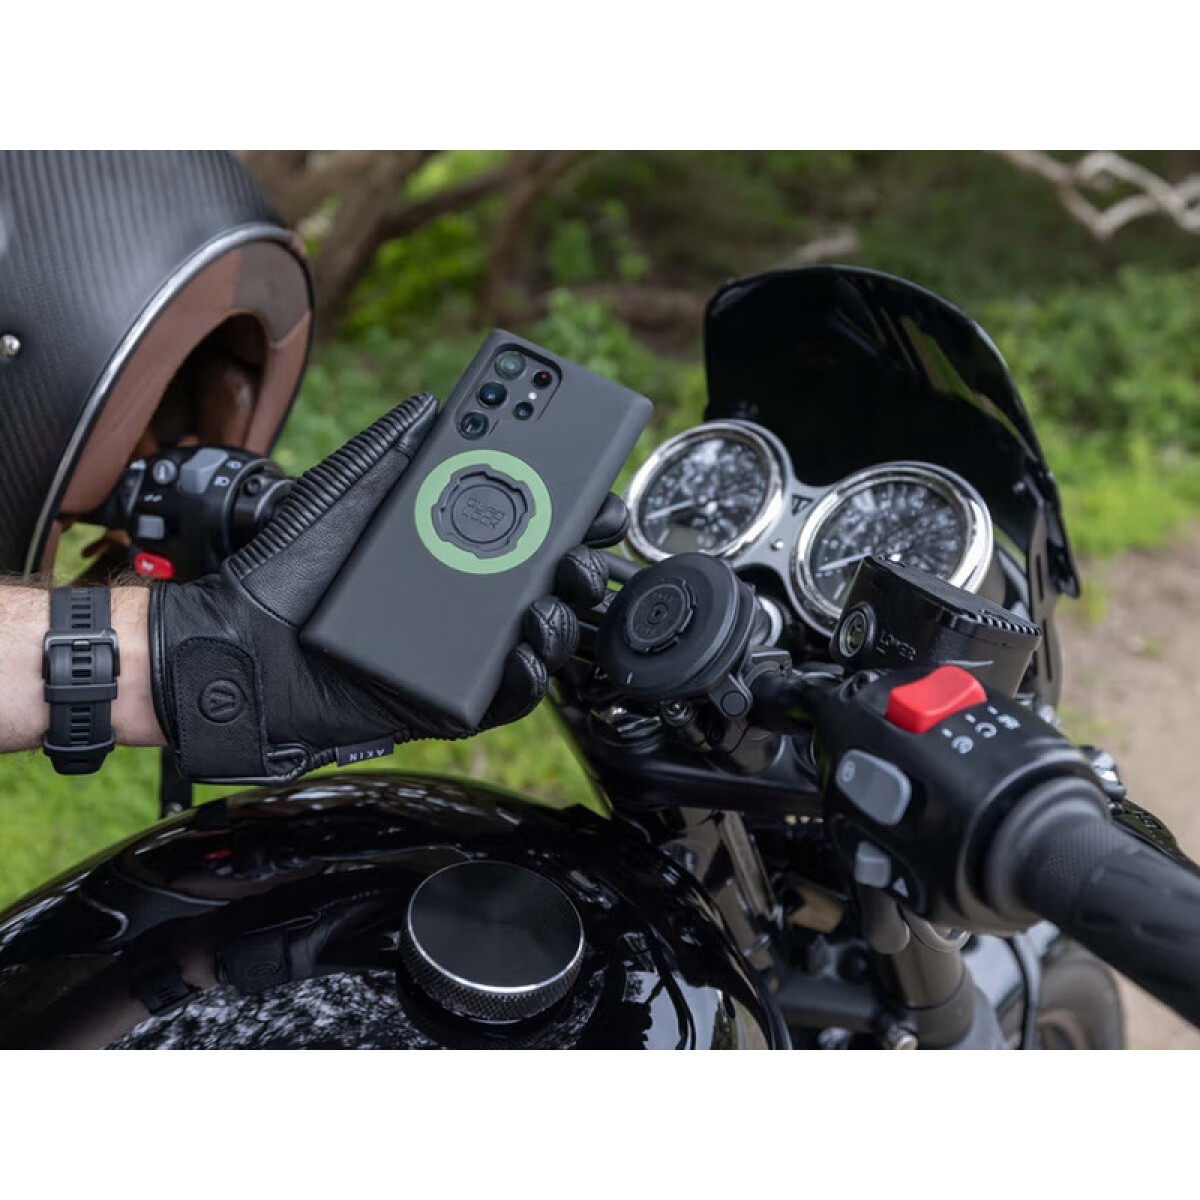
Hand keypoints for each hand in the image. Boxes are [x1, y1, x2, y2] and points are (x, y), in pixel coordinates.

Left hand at [149, 394, 626, 783]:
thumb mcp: (342, 494)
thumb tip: (434, 404)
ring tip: (549, 600)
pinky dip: (528, 675)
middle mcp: (468, 601)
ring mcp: (463, 652)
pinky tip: (524, 649)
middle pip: (550, 584)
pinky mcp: (451, 701)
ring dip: (561, 618)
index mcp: (452, 550)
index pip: (533, 529)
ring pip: (542, 638)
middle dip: (580, 565)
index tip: (596, 496)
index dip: (573, 514)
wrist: (241, 643)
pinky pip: (509, 694)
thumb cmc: (288, 571)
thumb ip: (390, 449)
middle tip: (580, 551)